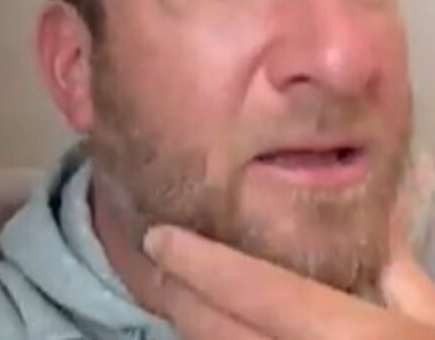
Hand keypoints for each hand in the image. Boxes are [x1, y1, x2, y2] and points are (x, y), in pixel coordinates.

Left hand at [143, 224, 434, 339]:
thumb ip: (407, 288)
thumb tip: (383, 256)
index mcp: (351, 339)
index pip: (261, 291)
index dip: (203, 262)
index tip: (159, 237)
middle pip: (222, 335)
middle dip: (182, 297)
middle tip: (160, 266)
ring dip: (194, 334)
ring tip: (182, 301)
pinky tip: (217, 338)